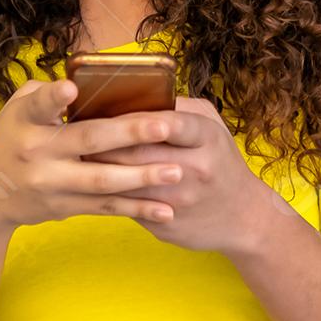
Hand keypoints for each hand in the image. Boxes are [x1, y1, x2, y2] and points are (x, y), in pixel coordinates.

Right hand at [0, 78, 188, 231]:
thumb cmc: (11, 139)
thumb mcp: (16, 110)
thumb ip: (46, 94)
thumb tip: (88, 81)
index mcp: (25, 121)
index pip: (38, 105)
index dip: (54, 98)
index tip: (71, 90)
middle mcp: (37, 152)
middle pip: (87, 141)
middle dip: (128, 133)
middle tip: (164, 126)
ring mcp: (52, 183)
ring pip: (102, 181)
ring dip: (142, 177)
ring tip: (177, 172)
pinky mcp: (65, 207)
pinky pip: (106, 208)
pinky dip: (137, 209)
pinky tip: (166, 210)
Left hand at [82, 95, 268, 253]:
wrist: (244, 218)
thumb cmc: (221, 163)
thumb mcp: (214, 128)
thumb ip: (180, 110)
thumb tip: (137, 95)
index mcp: (207, 139)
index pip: (166, 122)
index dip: (132, 118)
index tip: (105, 113)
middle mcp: (195, 169)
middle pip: (136, 152)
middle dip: (103, 142)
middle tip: (76, 132)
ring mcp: (179, 201)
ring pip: (126, 181)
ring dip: (97, 168)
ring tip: (75, 155)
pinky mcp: (165, 225)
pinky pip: (128, 205)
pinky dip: (106, 193)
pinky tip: (90, 182)